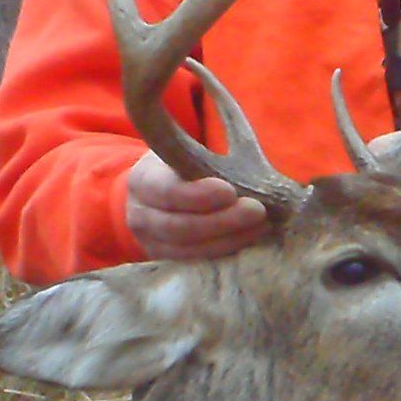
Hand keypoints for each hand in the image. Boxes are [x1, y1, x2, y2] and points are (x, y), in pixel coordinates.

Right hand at [123, 150, 269, 259]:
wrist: (152, 199)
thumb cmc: (177, 169)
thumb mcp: (180, 153)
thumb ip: (202, 154)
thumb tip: (240, 136)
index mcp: (143, 181)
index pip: (168, 192)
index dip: (199, 195)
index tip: (230, 190)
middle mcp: (140, 216)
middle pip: (180, 228)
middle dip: (223, 222)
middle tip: (258, 211)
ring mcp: (150, 244)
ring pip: (190, 251)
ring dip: (229, 240)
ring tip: (260, 227)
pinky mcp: (165, 263)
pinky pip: (196, 265)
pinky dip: (224, 254)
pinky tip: (248, 241)